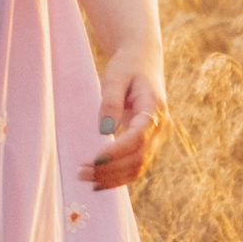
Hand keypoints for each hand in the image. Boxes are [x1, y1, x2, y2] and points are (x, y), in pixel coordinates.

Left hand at [85, 40, 166, 189]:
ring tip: (83, 177)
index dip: (118, 151)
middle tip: (80, 171)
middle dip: (110, 169)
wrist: (144, 61)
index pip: (139, 138)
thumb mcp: (116, 76)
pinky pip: (136, 166)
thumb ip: (111, 102)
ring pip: (139, 167)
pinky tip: (97, 180)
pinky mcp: (150, 144)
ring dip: (112, 177)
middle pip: (139, 158)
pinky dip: (118, 176)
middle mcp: (161, 128)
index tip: (94, 159)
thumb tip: (104, 131)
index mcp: (155, 109)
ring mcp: (158, 138)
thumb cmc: (127, 66)